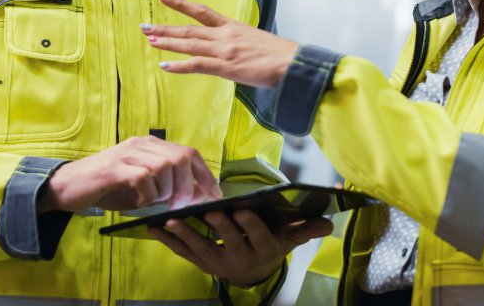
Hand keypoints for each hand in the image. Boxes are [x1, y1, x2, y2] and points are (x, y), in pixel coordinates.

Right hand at [39, 136, 221, 212]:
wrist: (66, 187)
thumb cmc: (107, 188)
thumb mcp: (142, 186)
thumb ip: (166, 186)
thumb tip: (196, 197)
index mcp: (151, 145)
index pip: (189, 153)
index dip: (205, 175)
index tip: (214, 197)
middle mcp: (141, 144)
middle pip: (181, 158)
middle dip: (189, 186)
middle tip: (182, 206)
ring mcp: (127, 153)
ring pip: (165, 166)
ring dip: (167, 191)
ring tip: (156, 203)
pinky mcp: (114, 168)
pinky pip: (143, 177)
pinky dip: (148, 194)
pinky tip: (140, 202)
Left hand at [141, 0, 298, 87]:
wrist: (293, 63)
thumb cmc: (281, 56)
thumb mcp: (257, 42)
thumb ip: (241, 43)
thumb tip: (235, 49)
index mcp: (233, 27)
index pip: (202, 12)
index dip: (181, 4)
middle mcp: (225, 35)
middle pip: (189, 29)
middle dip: (165, 27)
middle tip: (144, 26)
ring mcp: (224, 50)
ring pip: (189, 44)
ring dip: (167, 42)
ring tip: (149, 39)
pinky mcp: (226, 66)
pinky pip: (197, 64)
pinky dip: (179, 66)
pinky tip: (164, 66)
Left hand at [149, 209, 332, 286]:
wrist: (253, 273)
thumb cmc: (273, 246)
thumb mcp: (291, 239)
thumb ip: (308, 229)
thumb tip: (331, 220)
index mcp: (263, 249)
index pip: (258, 237)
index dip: (249, 225)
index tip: (240, 209)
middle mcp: (240, 258)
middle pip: (228, 242)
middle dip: (217, 227)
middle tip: (207, 211)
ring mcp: (218, 262)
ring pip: (200, 249)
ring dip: (185, 235)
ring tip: (170, 222)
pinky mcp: (201, 263)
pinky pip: (183, 253)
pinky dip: (168, 242)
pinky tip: (153, 229)